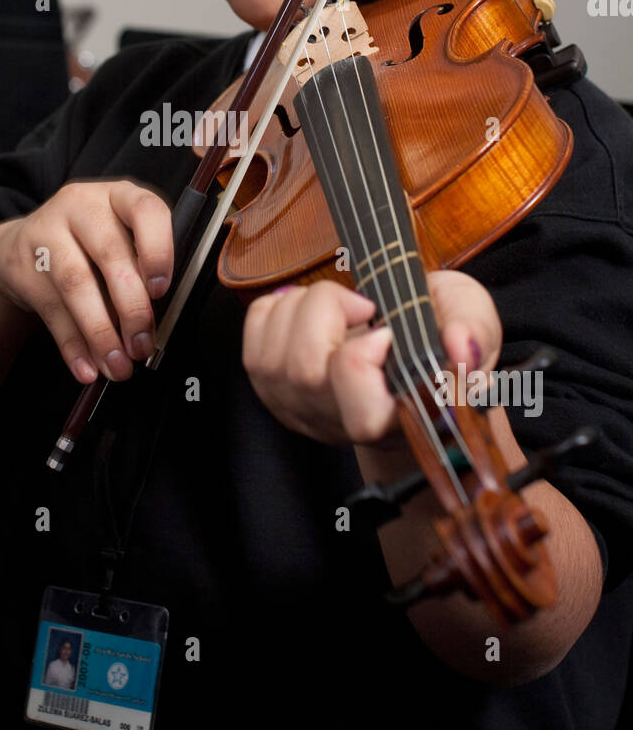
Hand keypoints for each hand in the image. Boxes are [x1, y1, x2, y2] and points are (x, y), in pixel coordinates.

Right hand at [0, 180, 172, 383]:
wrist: (24, 243)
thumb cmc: (89, 245)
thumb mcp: (120, 239)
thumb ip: (141, 270)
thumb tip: (156, 326)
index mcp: (119, 196)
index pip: (145, 210)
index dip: (157, 249)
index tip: (161, 290)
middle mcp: (82, 205)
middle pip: (110, 253)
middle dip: (131, 307)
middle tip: (142, 345)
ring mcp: (47, 231)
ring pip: (77, 285)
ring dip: (101, 333)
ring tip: (118, 366)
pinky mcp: (22, 264)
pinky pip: (52, 311)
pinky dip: (73, 345)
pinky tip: (87, 367)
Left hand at [241, 269, 501, 446]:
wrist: (406, 342)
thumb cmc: (437, 333)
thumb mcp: (474, 319)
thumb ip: (474, 332)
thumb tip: (458, 345)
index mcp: (398, 420)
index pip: (364, 418)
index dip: (364, 361)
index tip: (387, 331)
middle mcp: (341, 423)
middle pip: (305, 371)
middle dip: (329, 311)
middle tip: (363, 307)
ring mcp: (299, 408)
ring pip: (274, 355)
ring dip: (304, 306)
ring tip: (341, 306)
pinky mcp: (270, 385)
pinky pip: (254, 336)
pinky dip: (276, 307)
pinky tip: (309, 309)